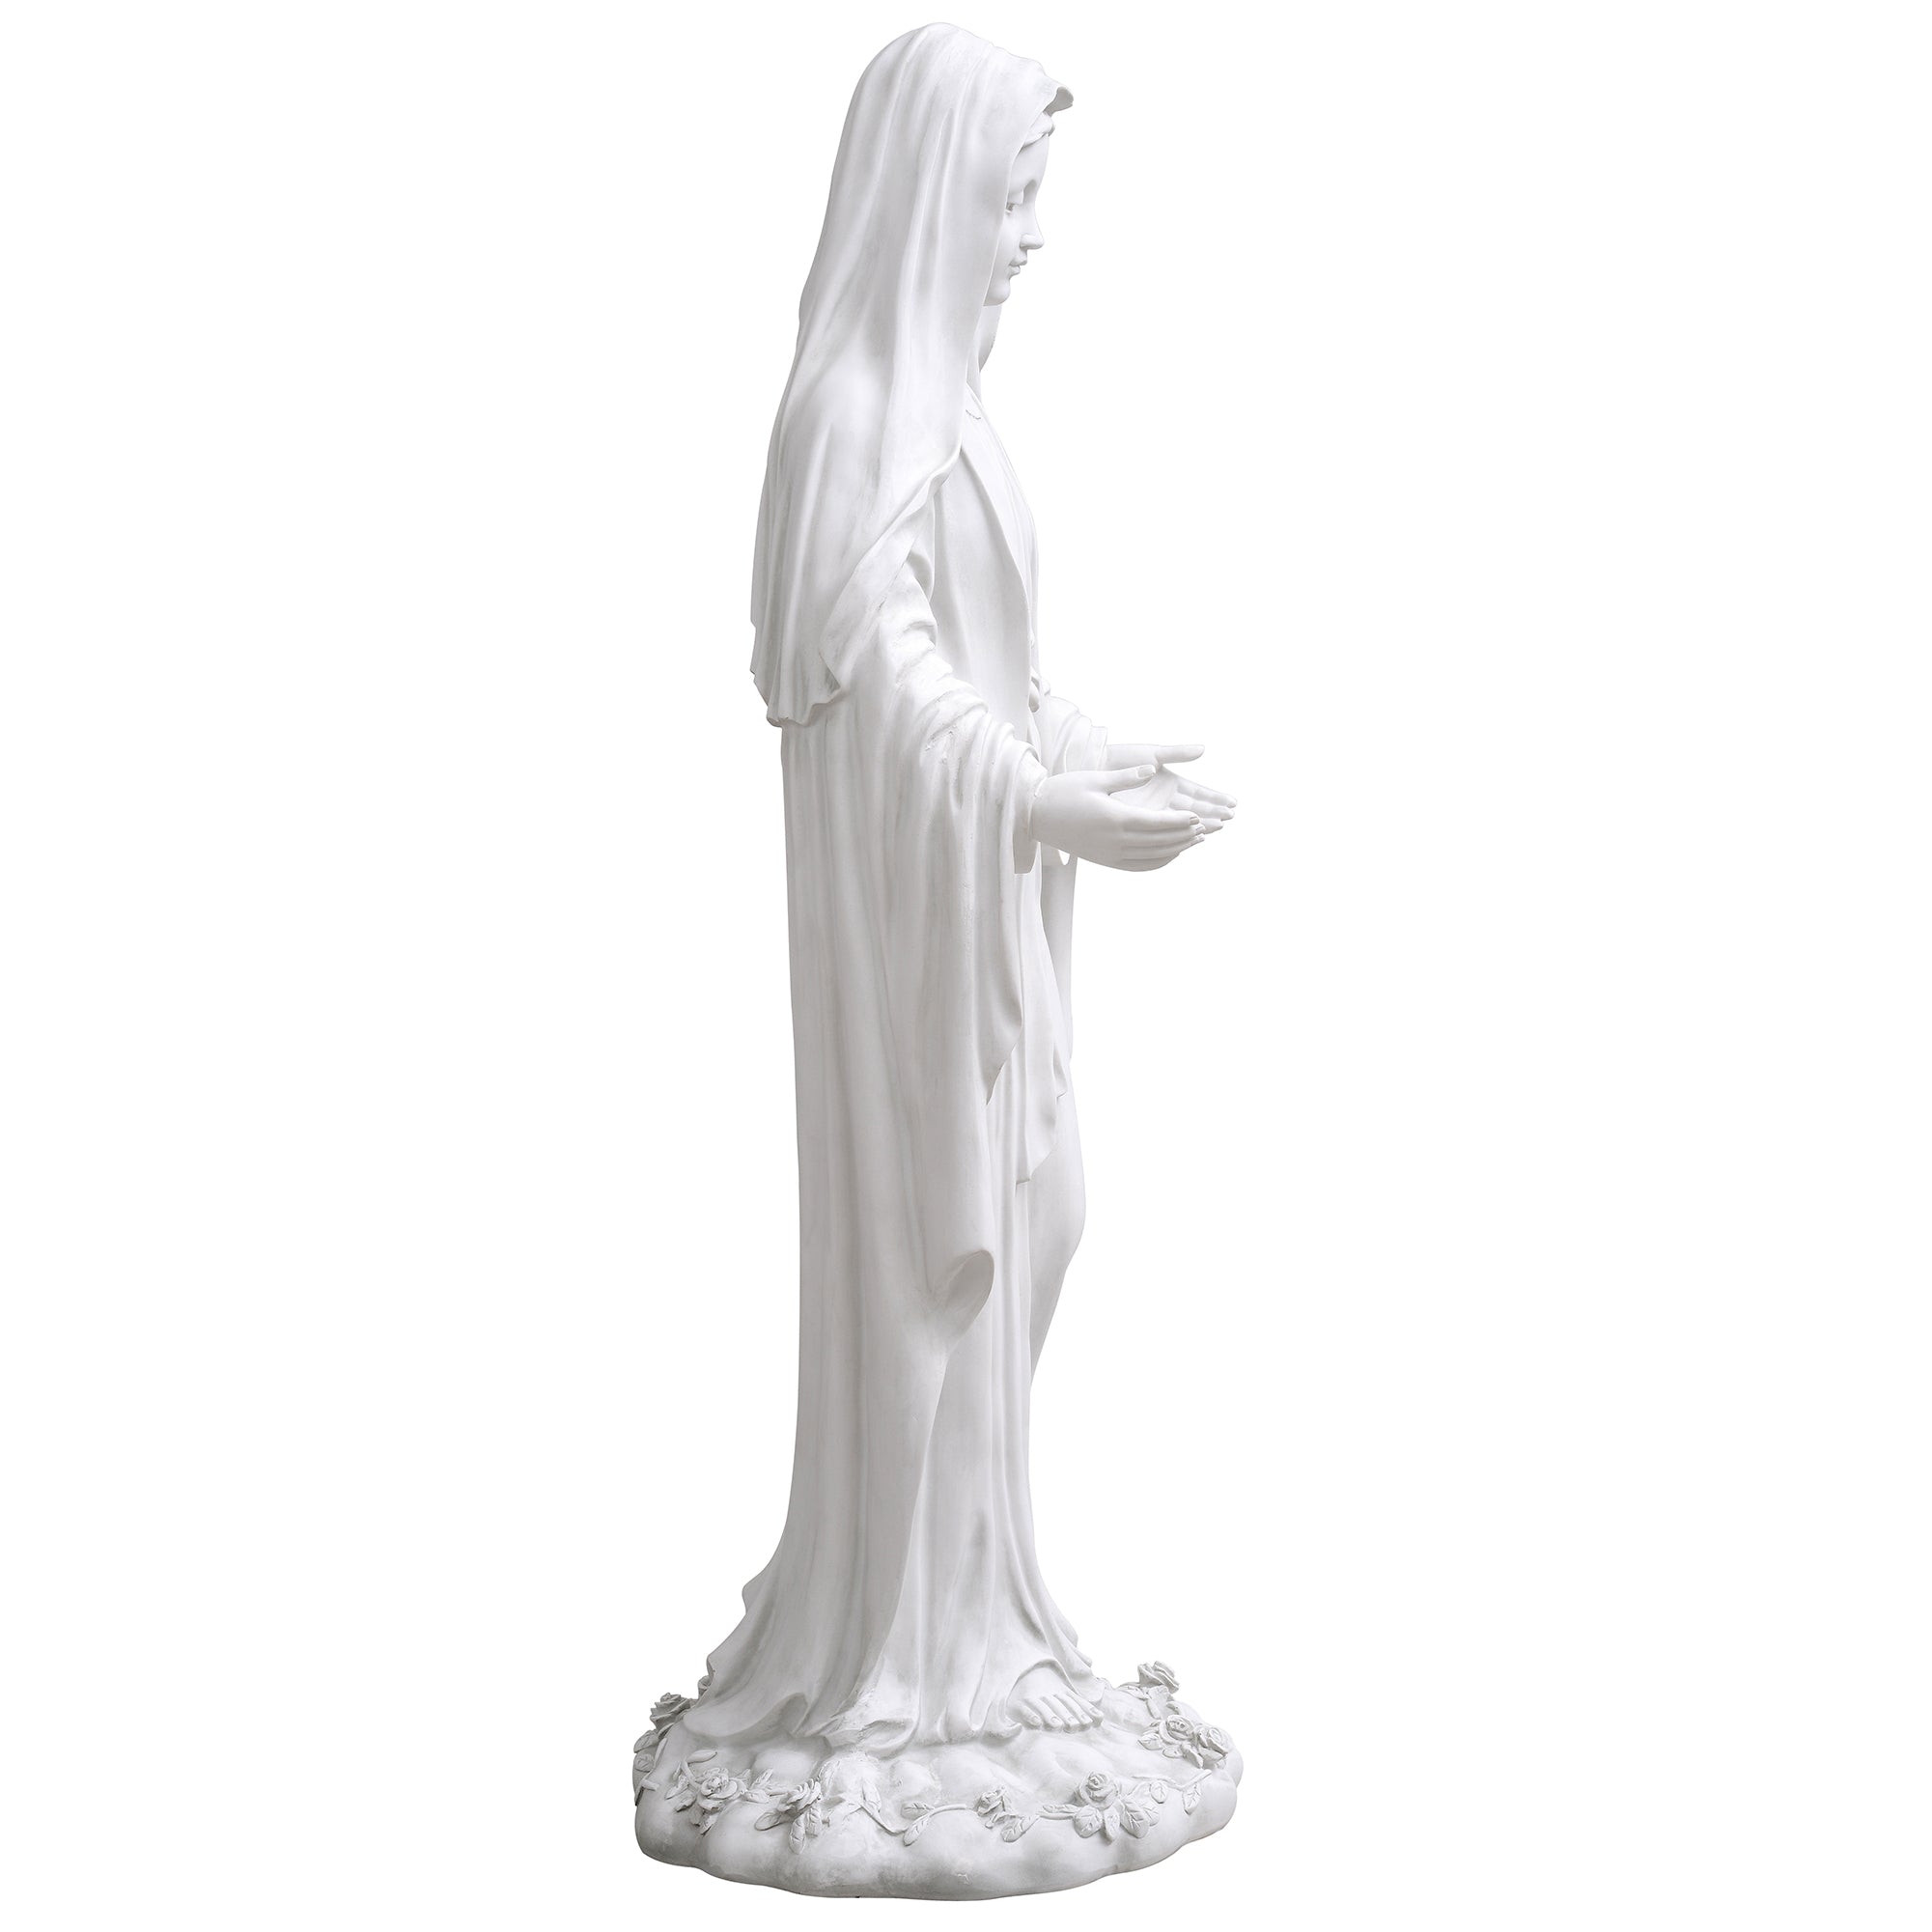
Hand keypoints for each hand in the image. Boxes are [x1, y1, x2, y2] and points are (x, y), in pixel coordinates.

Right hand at [1029, 765, 1204, 872]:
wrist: (1034, 816)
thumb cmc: (1063, 791)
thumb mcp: (1095, 778)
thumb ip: (1127, 777)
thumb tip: (1153, 769)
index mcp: (1115, 818)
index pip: (1157, 823)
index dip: (1180, 822)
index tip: (1197, 816)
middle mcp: (1114, 841)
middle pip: (1159, 842)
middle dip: (1183, 836)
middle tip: (1203, 829)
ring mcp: (1109, 854)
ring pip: (1151, 857)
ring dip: (1175, 850)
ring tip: (1193, 841)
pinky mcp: (1104, 861)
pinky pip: (1138, 866)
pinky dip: (1158, 862)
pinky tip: (1170, 855)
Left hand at [1105, 742, 1237, 827]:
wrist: (1094, 767)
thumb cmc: (1122, 757)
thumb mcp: (1152, 754)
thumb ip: (1178, 753)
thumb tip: (1203, 748)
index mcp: (1170, 782)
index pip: (1198, 793)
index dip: (1215, 798)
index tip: (1232, 802)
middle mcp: (1165, 800)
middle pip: (1195, 809)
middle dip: (1213, 813)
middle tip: (1230, 817)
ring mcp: (1153, 812)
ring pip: (1182, 822)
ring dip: (1201, 824)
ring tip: (1219, 826)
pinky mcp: (1140, 822)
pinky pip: (1163, 831)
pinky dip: (1179, 834)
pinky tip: (1193, 837)